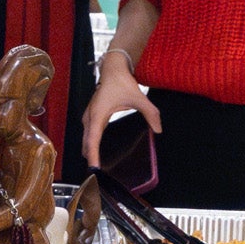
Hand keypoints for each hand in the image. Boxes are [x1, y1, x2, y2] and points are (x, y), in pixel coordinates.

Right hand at [81, 52, 160, 167]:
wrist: (113, 69)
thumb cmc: (121, 82)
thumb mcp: (139, 98)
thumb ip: (151, 113)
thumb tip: (158, 129)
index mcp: (98, 115)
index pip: (93, 141)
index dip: (93, 156)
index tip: (94, 168)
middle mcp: (90, 117)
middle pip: (86, 143)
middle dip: (90, 158)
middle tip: (95, 175)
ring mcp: (89, 116)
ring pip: (86, 139)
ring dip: (89, 151)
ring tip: (95, 166)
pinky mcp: (91, 115)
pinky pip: (88, 134)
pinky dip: (90, 144)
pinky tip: (96, 150)